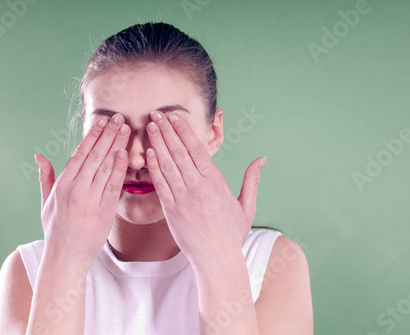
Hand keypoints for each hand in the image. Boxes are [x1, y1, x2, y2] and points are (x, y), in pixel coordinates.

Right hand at [34, 114, 129, 267]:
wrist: (65, 257)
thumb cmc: (56, 228)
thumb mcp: (46, 201)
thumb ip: (46, 177)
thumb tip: (39, 155)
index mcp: (62, 185)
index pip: (79, 154)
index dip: (92, 136)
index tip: (102, 121)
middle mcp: (76, 190)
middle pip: (94, 156)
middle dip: (108, 135)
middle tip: (119, 118)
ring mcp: (90, 200)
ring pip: (105, 167)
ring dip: (117, 146)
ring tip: (126, 130)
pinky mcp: (104, 212)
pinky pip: (114, 186)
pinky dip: (120, 169)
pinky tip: (126, 154)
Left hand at [145, 110, 266, 264]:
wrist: (216, 258)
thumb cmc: (232, 233)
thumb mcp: (247, 205)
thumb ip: (251, 180)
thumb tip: (262, 159)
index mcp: (216, 182)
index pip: (197, 149)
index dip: (184, 131)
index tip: (175, 117)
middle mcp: (198, 186)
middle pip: (179, 152)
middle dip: (167, 130)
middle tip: (157, 113)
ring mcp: (182, 198)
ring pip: (167, 164)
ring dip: (157, 143)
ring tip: (150, 126)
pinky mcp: (170, 210)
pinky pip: (160, 184)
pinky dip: (153, 167)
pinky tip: (148, 153)